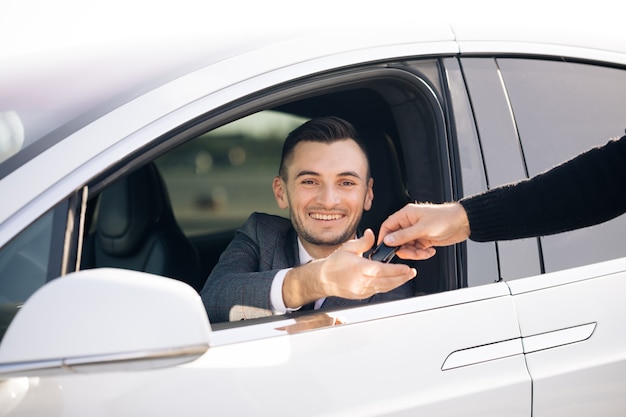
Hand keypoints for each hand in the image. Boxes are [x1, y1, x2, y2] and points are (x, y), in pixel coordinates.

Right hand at [283, 229, 416, 307]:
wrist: (323, 279)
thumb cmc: (334, 264)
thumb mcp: (348, 248)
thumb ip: (363, 242)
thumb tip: (372, 234)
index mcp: (359, 268)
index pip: (383, 270)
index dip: (397, 270)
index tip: (407, 268)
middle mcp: (362, 281)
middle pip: (387, 281)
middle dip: (401, 277)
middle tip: (411, 273)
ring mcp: (362, 290)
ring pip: (384, 288)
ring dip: (397, 283)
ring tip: (406, 277)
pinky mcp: (362, 295)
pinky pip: (378, 291)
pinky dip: (387, 286)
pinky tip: (393, 281)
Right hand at [377, 202, 470, 259]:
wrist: (463, 222)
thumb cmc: (445, 218)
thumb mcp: (422, 228)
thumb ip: (403, 235)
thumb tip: (388, 240)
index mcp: (406, 215)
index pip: (388, 226)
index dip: (384, 237)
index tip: (384, 248)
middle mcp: (410, 223)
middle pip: (397, 239)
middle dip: (403, 249)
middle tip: (410, 253)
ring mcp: (417, 232)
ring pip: (407, 247)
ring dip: (414, 253)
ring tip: (423, 252)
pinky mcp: (424, 239)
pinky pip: (417, 249)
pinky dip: (422, 253)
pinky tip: (429, 251)